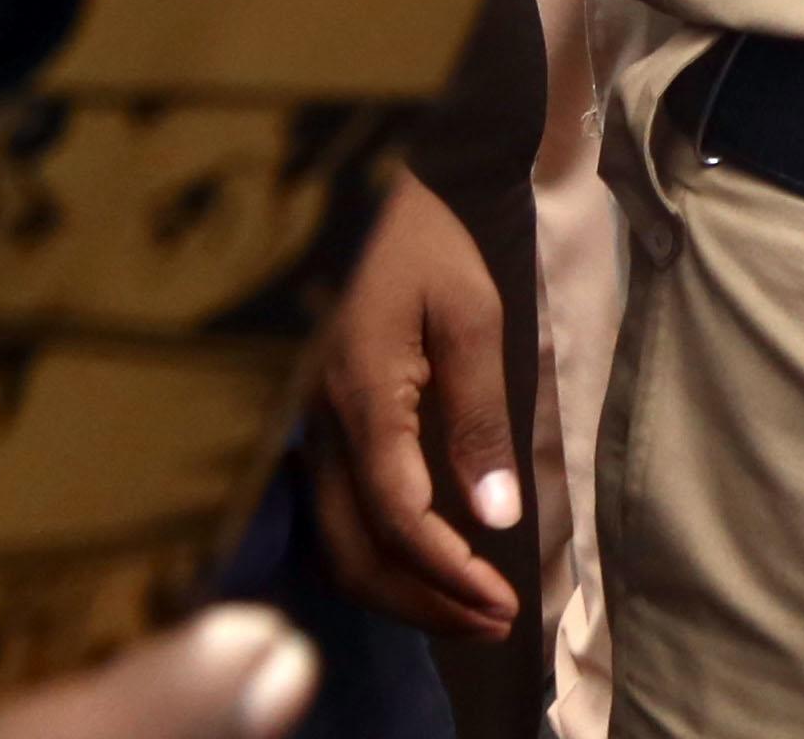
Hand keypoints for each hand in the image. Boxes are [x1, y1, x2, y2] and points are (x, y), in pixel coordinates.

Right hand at [304, 168, 522, 639]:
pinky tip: (416, 564)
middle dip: (423, 601)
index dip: (447, 569)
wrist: (357, 182)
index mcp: (360, 394)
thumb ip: (480, 417)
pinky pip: (328, 514)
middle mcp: (319, 424)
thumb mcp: (473, 314)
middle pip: (354, 551)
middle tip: (492, 621)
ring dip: (397, 588)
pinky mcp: (307, 423)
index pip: (398, 516)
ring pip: (333, 542)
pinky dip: (371, 557)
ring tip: (464, 608)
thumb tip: (497, 515)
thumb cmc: (426, 238)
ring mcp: (304, 427)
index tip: (499, 597)